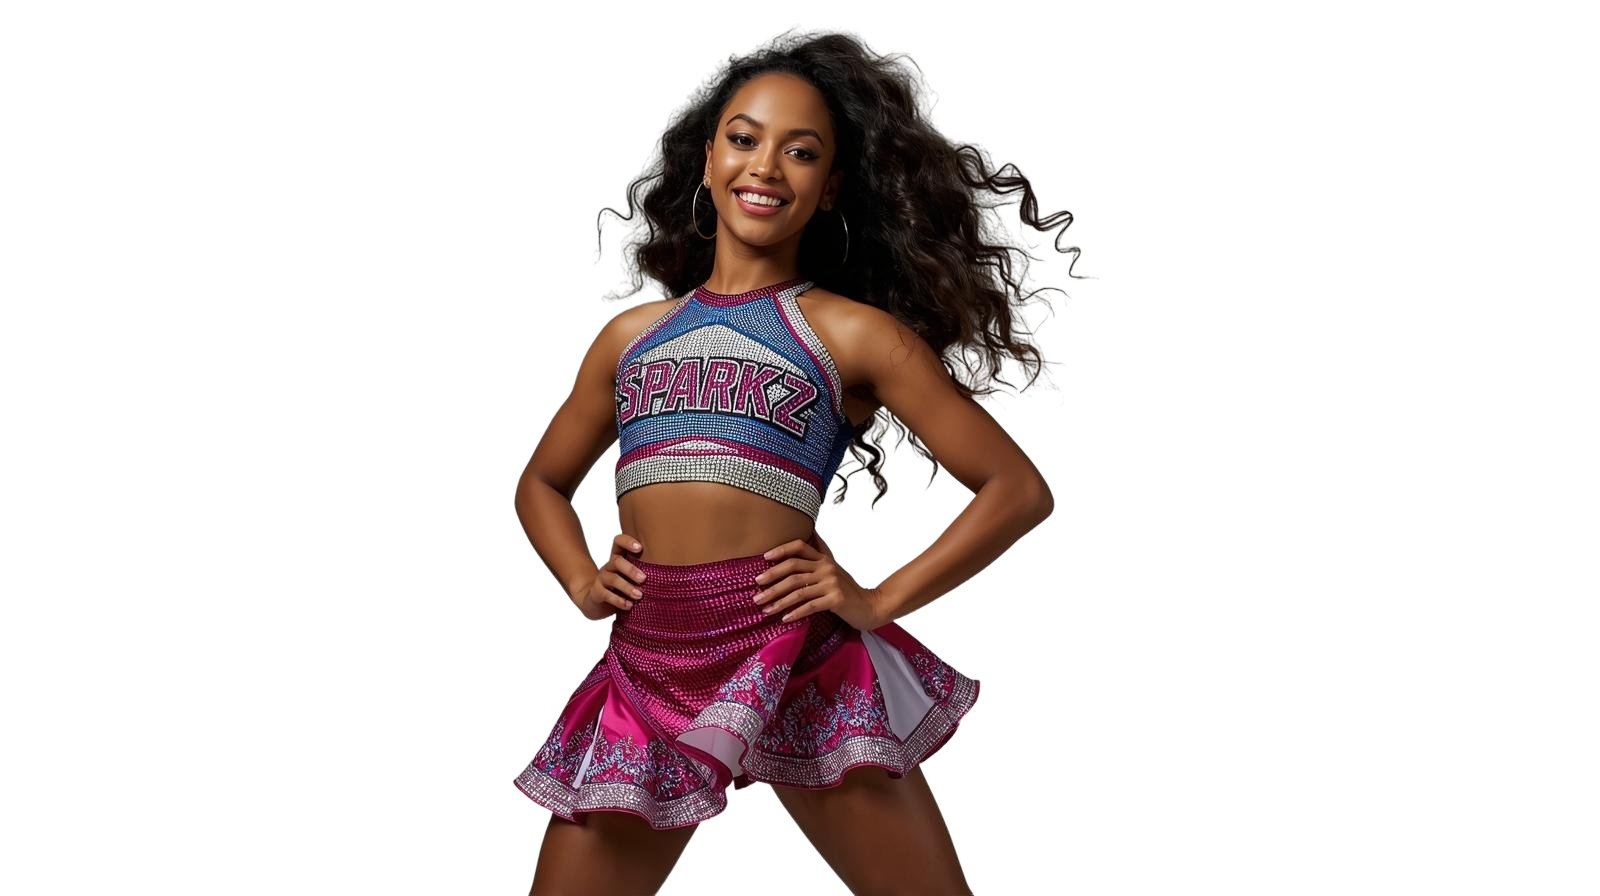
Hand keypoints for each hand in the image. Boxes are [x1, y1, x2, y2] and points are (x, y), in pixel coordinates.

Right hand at [571, 533, 647, 620]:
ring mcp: (601, 579)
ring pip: (613, 579)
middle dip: (631, 570)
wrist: (596, 602)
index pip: (618, 542)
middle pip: (617, 561)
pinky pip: (606, 595)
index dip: (627, 542)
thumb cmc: (621, 587)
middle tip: (643, 579)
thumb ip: (644, 571)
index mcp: (618, 558)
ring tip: (639, 595)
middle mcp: (609, 566)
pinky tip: (629, 606)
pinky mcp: (596, 593)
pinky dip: (619, 601)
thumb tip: (669, 573)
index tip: (640, 548)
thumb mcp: (631, 577)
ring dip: (627, 587)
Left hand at [751, 531, 883, 630]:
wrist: (870, 606)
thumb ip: (819, 556)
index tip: (764, 558)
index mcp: (823, 559)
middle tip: (756, 588)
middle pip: (793, 569)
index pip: (799, 546)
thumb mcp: (833, 569)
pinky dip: (794, 613)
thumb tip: (810, 535)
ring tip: (764, 608)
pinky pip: (809, 606)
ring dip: (778, 600)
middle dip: (772, 578)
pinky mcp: (836, 599)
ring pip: (798, 590)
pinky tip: (783, 618)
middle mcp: (826, 568)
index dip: (781, 549)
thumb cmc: (847, 589)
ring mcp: (831, 583)